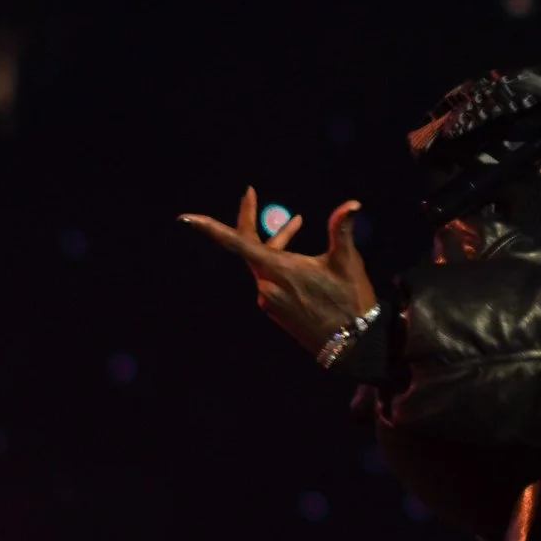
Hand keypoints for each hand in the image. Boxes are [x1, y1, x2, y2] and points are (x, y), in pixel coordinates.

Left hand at [178, 186, 378, 356]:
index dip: (211, 228)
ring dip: (276, 242)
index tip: (187, 218)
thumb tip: (352, 204)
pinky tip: (300, 259)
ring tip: (297, 223)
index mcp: (279, 270)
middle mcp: (267, 285)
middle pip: (248, 246)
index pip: (237, 243)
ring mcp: (269, 300)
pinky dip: (279, 262)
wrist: (352, 345)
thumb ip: (342, 230)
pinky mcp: (275, 310)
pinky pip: (270, 278)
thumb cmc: (350, 302)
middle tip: (249, 195)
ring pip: (263, 262)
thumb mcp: (347, 262)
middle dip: (250, 220)